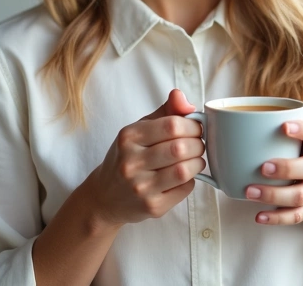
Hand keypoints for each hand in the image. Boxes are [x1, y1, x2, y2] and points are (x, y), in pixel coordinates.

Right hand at [85, 89, 205, 226]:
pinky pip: (185, 189)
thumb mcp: (139, 130)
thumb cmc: (127, 158)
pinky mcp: (152, 207)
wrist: (104, 197)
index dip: (192, 125)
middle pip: (180, 148)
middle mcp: (131, 162)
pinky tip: (182, 177)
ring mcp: (141, 187)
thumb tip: (182, 96)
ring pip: (184, 170)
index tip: (196, 128)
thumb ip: (165, 111)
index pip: (172, 125)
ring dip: (197, 162)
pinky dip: (191, 180)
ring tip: (194, 159)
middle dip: (198, 144)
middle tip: (197, 144)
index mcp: (129, 137)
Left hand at [244, 120, 302, 237]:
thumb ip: (284, 140)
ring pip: (300, 196)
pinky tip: (260, 216)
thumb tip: (236, 131)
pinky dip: (276, 217)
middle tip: (263, 168)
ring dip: (273, 195)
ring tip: (250, 192)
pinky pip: (295, 216)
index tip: (284, 126)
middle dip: (286, 168)